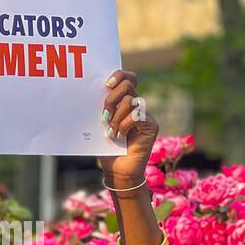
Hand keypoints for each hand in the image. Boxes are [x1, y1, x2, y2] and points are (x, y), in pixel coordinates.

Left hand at [95, 69, 156, 186]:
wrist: (117, 169)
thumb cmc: (106, 147)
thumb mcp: (100, 124)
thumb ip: (102, 107)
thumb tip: (92, 91)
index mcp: (123, 101)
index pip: (127, 78)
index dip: (119, 75)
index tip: (106, 84)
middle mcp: (136, 105)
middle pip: (128, 84)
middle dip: (112, 98)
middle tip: (104, 115)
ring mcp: (145, 114)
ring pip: (130, 101)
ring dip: (116, 117)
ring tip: (110, 132)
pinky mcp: (151, 125)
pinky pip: (137, 115)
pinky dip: (124, 125)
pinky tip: (120, 136)